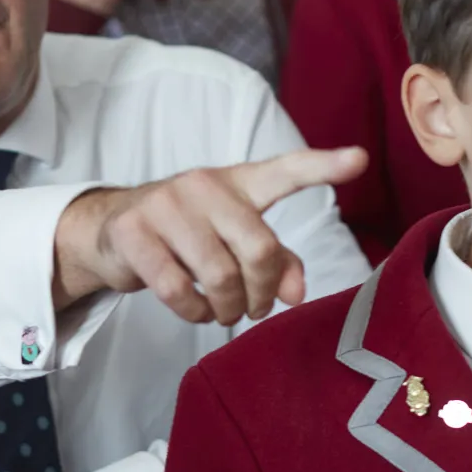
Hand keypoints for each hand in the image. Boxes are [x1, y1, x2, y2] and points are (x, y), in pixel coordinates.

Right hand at [53, 146, 367, 324]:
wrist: (111, 230)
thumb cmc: (186, 235)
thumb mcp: (233, 240)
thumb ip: (276, 261)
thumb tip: (296, 296)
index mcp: (239, 182)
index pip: (286, 171)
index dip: (324, 167)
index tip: (360, 160)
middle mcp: (205, 185)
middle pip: (259, 248)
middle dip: (262, 291)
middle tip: (255, 309)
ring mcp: (166, 205)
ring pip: (219, 274)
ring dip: (228, 308)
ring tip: (224, 312)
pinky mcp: (134, 232)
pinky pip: (178, 289)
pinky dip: (194, 312)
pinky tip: (197, 310)